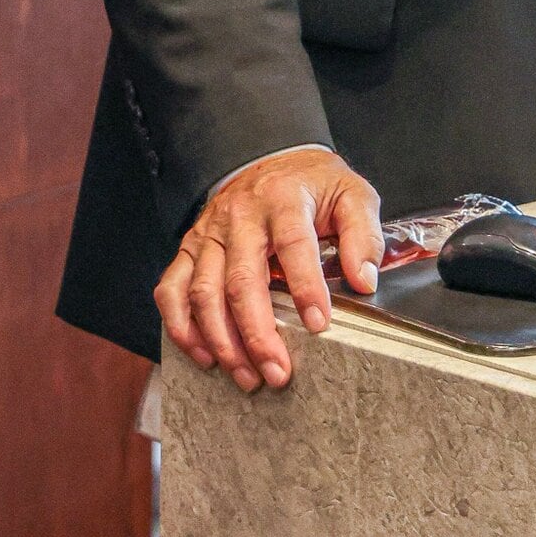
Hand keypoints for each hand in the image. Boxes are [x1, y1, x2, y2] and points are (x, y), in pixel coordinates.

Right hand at [154, 148, 382, 391]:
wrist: (274, 160)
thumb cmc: (314, 186)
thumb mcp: (352, 194)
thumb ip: (363, 234)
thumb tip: (364, 281)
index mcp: (283, 198)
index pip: (293, 244)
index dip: (306, 286)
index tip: (319, 325)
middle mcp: (240, 215)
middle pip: (241, 279)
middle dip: (258, 333)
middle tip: (278, 373)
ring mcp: (209, 232)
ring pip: (203, 292)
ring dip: (222, 340)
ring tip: (247, 376)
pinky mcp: (190, 247)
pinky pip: (171, 289)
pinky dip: (181, 327)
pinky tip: (204, 355)